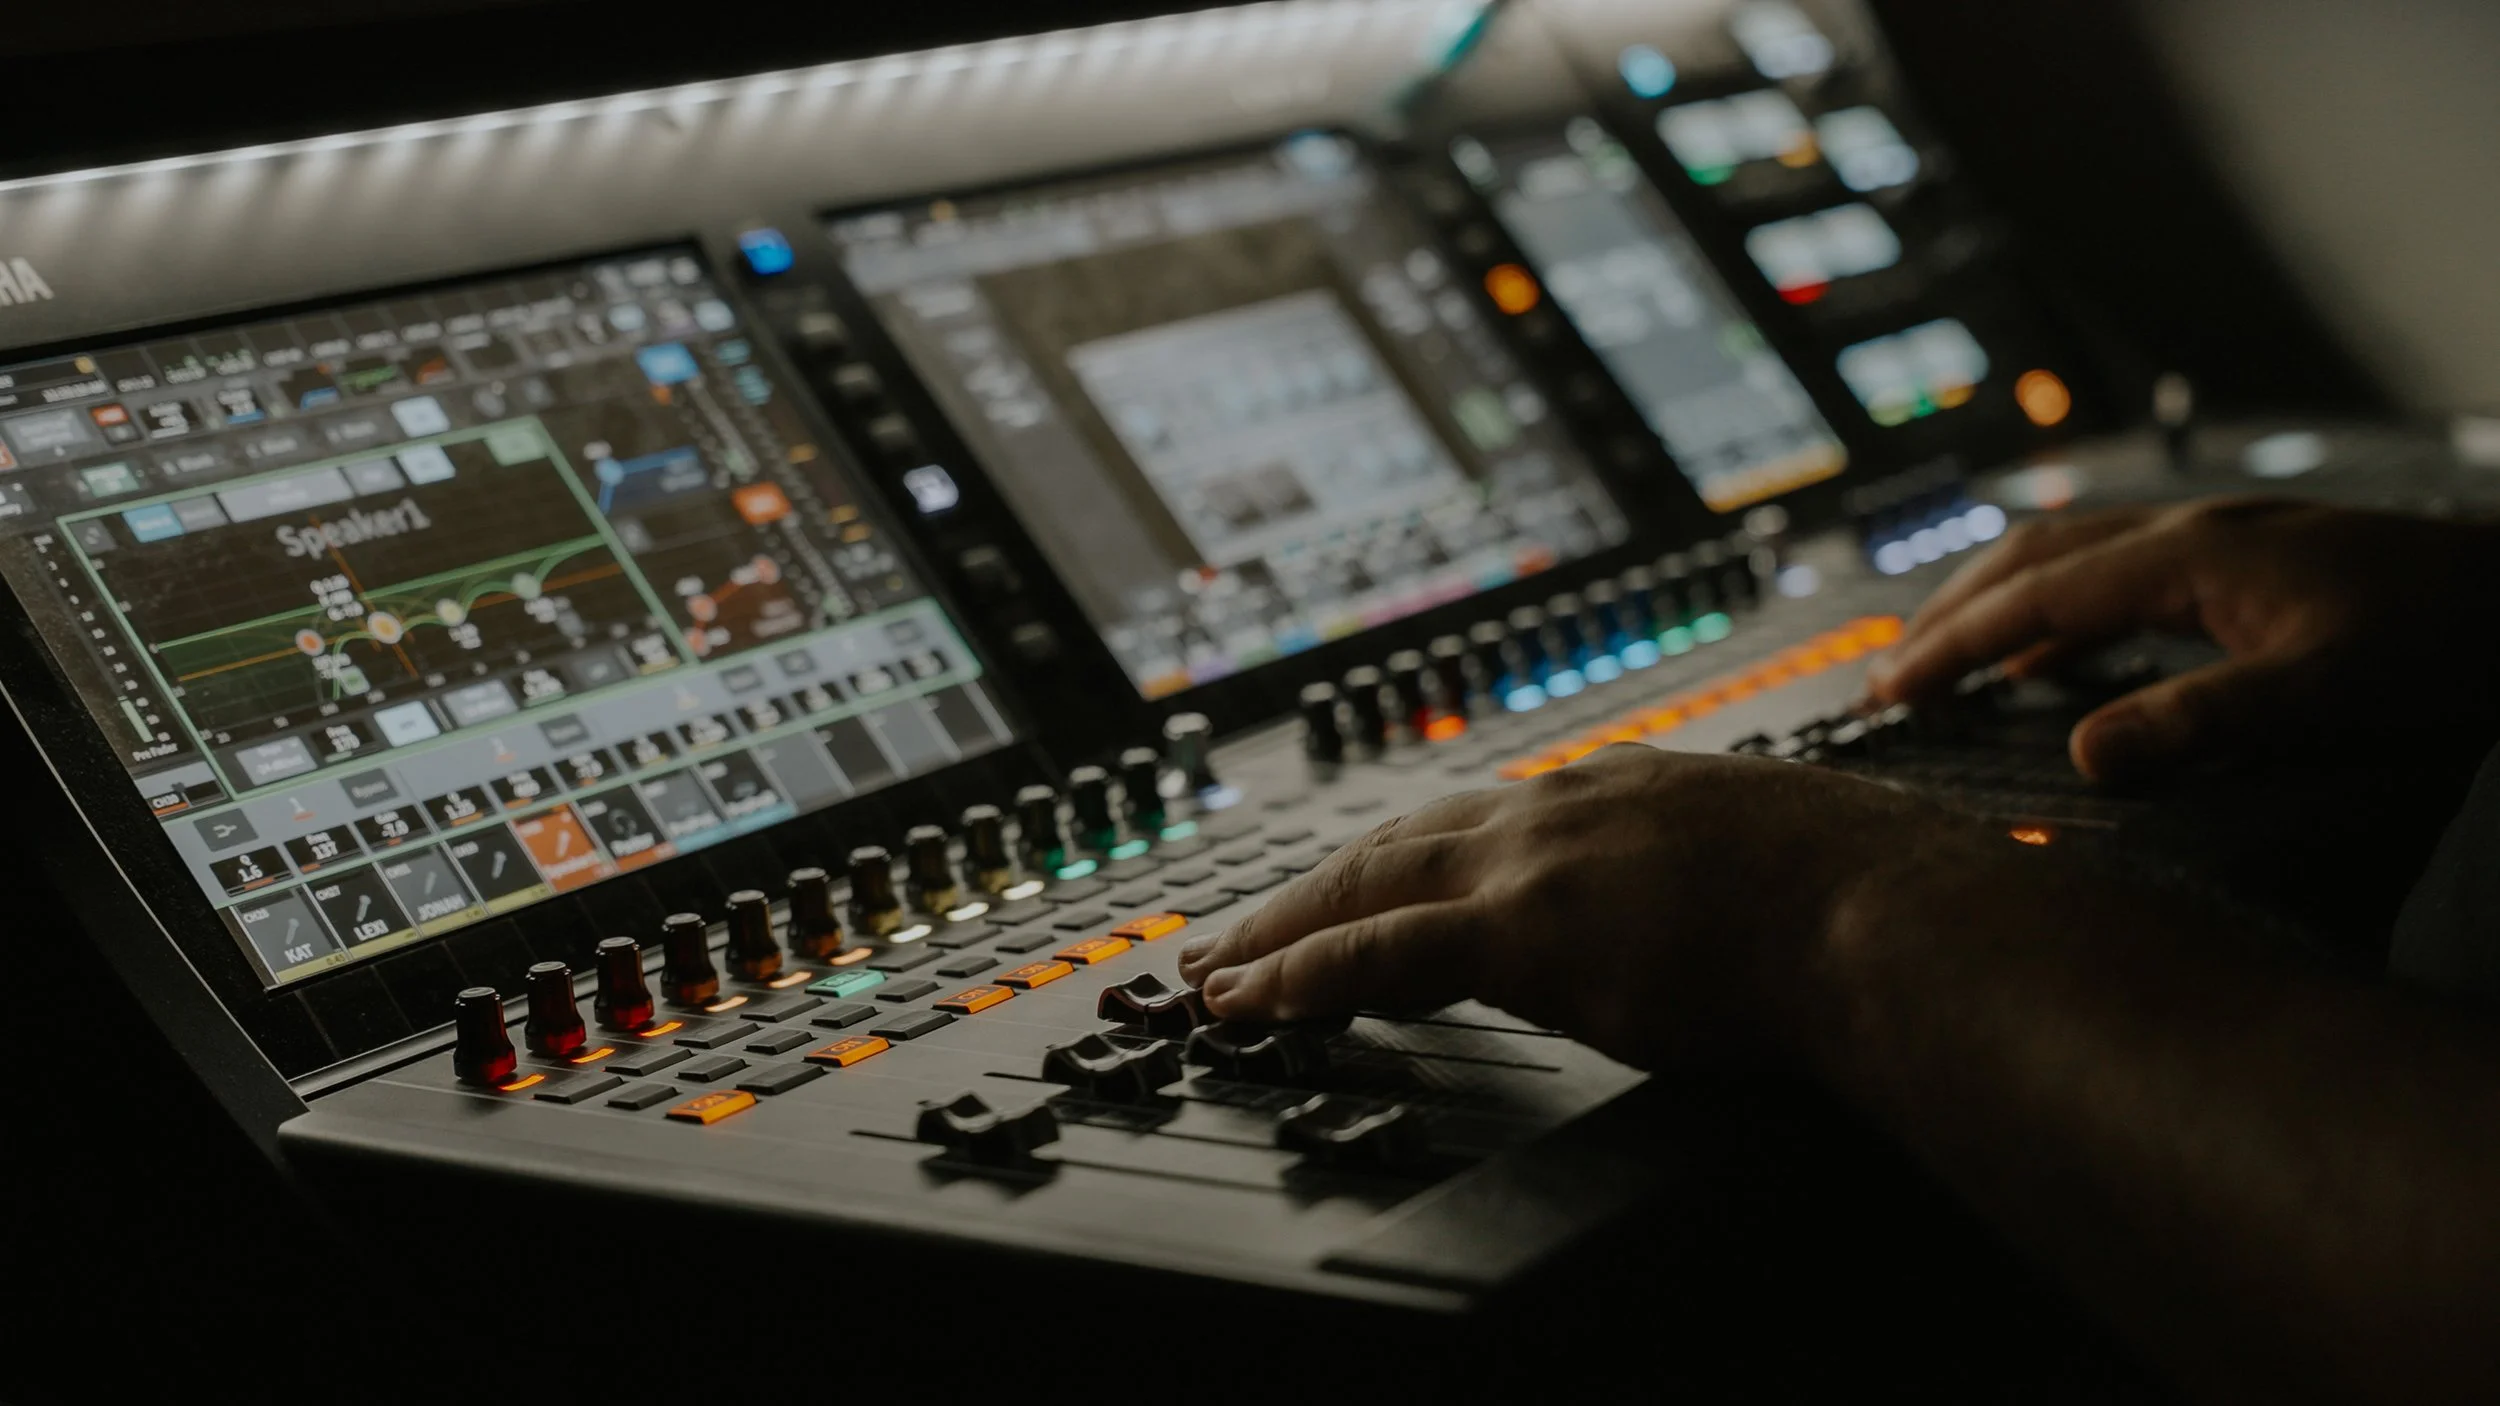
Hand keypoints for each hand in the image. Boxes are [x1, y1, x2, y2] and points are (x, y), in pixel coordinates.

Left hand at [1173, 745, 1997, 1069]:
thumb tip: (1730, 922)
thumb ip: (1718, 882)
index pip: (1484, 821)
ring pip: (1366, 887)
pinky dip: (1303, 975)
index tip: (1367, 885)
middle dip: (1313, 886)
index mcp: (1624, 787)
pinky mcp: (1521, 925)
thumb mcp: (1778, 867)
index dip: (1410, 856)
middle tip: (1244, 928)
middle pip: (1399, 840)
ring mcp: (1535, 858)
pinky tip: (1255, 1002)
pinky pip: (1377, 951)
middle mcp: (1563, 804)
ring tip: (1219, 973)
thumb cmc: (1867, 906)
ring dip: (1281, 932)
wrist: (1888, 912)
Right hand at [1867, 498, 2499, 782]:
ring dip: (1997, 604)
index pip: (2036, 596)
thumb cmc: (2443, 643)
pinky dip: (2058, 611)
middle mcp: (2192, 531)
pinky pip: (2116, 573)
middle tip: (1887, 673)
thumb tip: (2081, 754)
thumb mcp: (2322, 691)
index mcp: (2190, 554)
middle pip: (2034, 556)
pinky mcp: (2247, 560)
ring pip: (2072, 555)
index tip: (1888, 691)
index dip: (1954, 644)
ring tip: (1944, 658)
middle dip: (1951, 612)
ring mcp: (2220, 539)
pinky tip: (2054, 656)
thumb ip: (2199, 720)